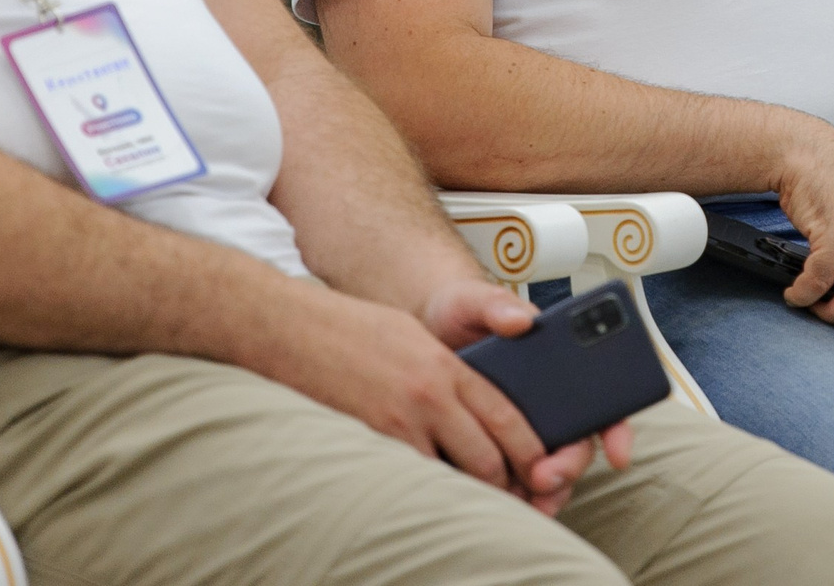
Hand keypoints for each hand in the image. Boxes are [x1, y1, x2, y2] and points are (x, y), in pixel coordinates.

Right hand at [274, 281, 606, 514]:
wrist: (292, 331)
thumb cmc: (354, 331)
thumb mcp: (417, 336)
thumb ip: (454, 368)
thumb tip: (488, 388)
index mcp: (447, 367)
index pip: (505, 416)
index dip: (530, 449)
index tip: (542, 467)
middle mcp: (429, 397)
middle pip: (487, 457)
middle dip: (507, 483)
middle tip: (516, 496)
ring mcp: (398, 424)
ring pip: (452, 477)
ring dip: (470, 492)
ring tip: (481, 503)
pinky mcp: (370, 442)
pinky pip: (412, 480)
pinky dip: (429, 491)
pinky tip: (435, 497)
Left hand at [421, 279, 632, 512]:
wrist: (425, 330)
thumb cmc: (460, 312)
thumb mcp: (475, 300)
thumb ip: (497, 305)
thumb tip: (521, 321)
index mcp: (562, 364)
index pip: (605, 399)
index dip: (618, 430)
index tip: (617, 452)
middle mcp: (551, 401)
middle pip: (578, 444)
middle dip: (569, 467)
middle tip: (545, 476)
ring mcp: (524, 427)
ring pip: (550, 469)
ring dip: (546, 492)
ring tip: (526, 503)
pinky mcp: (493, 444)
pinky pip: (511, 476)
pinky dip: (513, 495)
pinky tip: (499, 503)